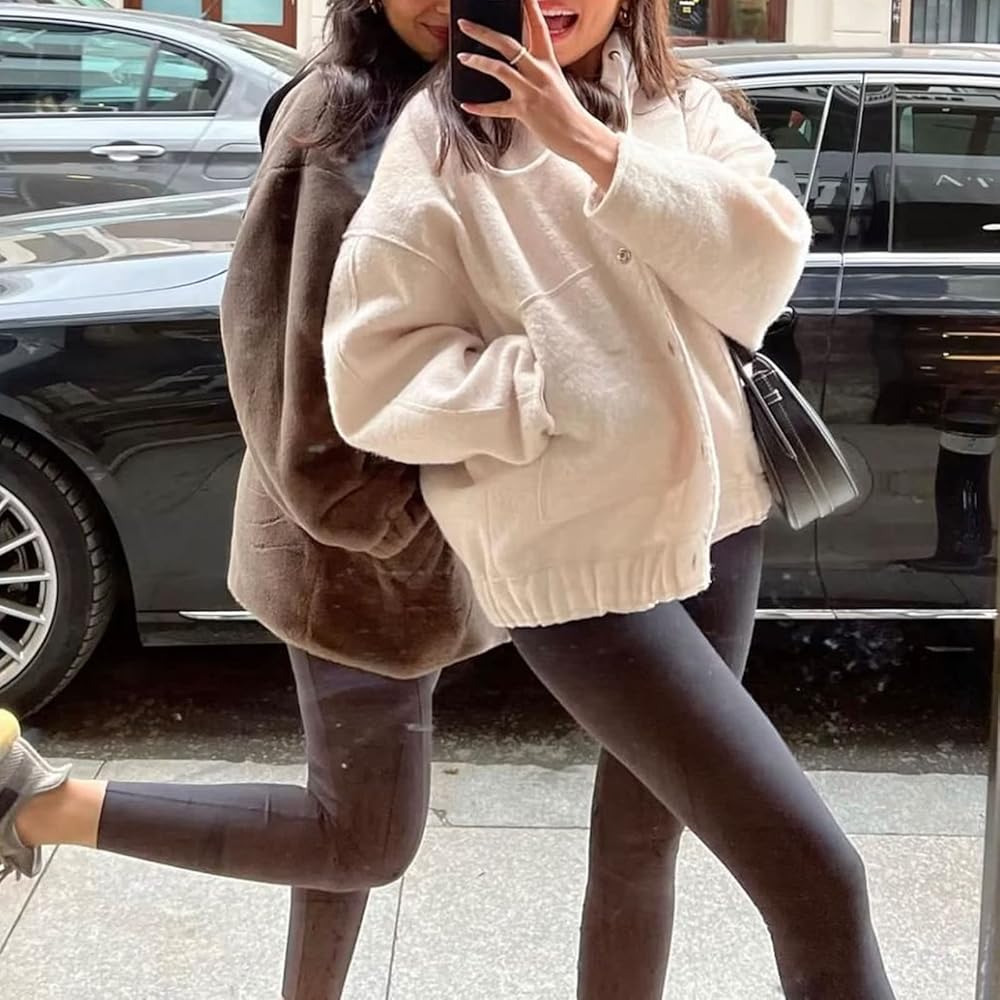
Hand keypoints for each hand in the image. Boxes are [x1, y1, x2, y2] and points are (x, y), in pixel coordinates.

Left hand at [457, 0, 619, 188]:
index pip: (538, 27)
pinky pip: (496, 107)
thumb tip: (516, 65)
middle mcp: (539, 72)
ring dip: (478, 61)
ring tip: (462, 57)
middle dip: (483, 32)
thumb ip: (537, 71)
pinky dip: (480, 107)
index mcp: (548, 62)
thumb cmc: (567, 112)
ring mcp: (530, 90)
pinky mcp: (524, 110)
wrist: (579, 135)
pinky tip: (466, 104)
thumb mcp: (555, 83)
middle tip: (465, 24)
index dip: (529, 7)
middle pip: (508, 43)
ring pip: (499, 68)